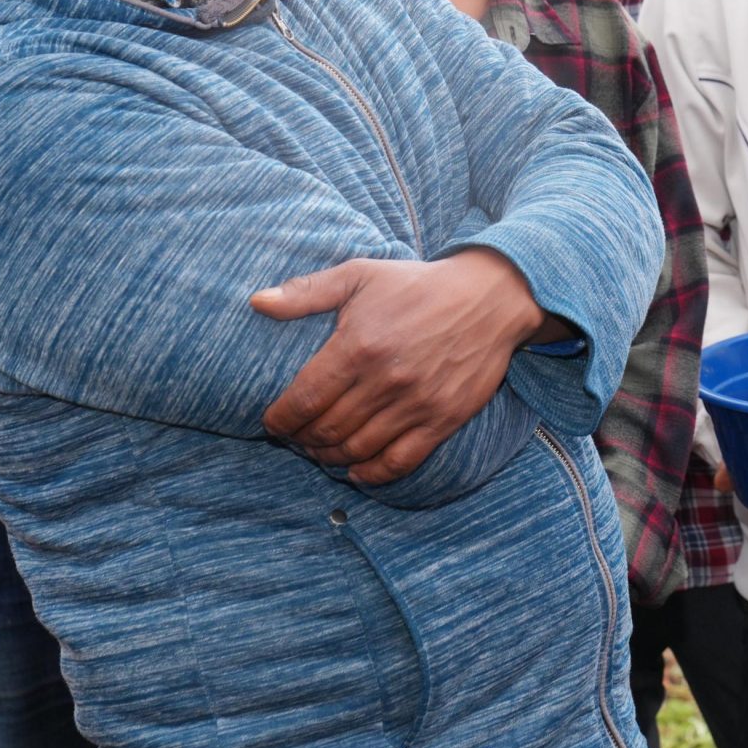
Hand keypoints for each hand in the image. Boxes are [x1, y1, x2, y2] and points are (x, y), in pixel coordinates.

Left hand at [253, 249, 547, 484]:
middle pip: (326, 429)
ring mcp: (416, 404)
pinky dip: (372, 474)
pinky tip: (357, 470)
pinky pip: (399, 461)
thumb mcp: (361, 274)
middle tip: (295, 437)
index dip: (279, 419)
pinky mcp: (442, 419)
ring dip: (330, 457)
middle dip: (301, 440)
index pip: (303, 400)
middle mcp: (385, 380)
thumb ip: (307, 291)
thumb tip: (257, 302)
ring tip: (320, 450)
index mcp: (359, 346)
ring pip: (357, 449)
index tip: (272, 421)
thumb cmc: (419, 284)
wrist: (490, 297)